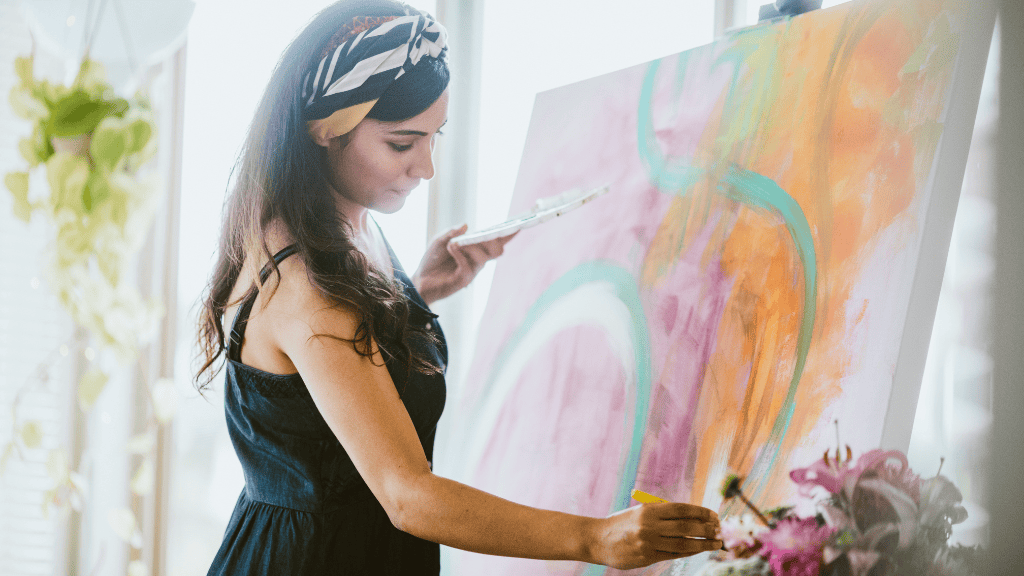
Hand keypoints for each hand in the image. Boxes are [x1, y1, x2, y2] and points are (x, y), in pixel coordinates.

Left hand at [412, 224, 516, 304]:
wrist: (420, 280)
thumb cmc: (432, 260)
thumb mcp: (440, 240)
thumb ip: (452, 232)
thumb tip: (466, 224)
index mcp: (476, 248)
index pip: (496, 241)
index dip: (509, 234)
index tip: (518, 225)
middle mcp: (478, 259)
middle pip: (497, 250)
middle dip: (494, 239)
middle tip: (487, 233)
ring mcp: (474, 270)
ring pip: (485, 256)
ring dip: (472, 246)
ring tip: (456, 243)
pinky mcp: (466, 279)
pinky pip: (468, 264)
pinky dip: (459, 253)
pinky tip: (451, 248)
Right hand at [589, 502, 720, 568]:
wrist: (597, 539)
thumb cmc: (621, 523)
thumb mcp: (639, 511)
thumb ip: (661, 513)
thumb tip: (690, 516)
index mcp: (649, 510)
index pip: (681, 509)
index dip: (700, 512)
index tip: (713, 515)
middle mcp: (650, 526)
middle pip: (685, 527)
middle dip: (706, 529)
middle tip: (719, 530)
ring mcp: (649, 543)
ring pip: (682, 543)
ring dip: (702, 544)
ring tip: (715, 543)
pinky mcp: (647, 557)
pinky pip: (673, 554)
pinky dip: (688, 551)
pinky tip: (698, 550)